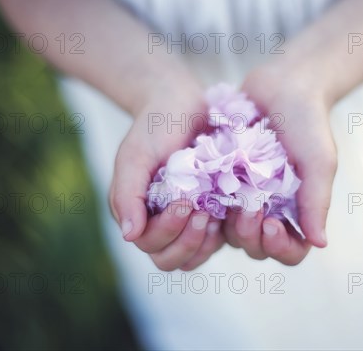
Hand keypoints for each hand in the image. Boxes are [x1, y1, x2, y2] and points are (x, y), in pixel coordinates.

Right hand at [109, 83, 224, 270]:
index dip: (167, 231)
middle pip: (171, 259)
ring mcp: (190, 220)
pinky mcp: (215, 212)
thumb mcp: (135, 156)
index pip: (149, 244)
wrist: (183, 102)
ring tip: (218, 213)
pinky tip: (236, 209)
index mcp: (139, 213)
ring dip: (207, 242)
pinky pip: (221, 238)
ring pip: (196, 255)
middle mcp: (162, 222)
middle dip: (188, 241)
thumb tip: (128, 236)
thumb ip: (127, 194)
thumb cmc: (154, 127)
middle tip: (203, 213)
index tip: (184, 202)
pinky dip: (228, 231)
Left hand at [222, 67, 337, 264]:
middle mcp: (270, 210)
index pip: (291, 251)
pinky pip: (211, 207)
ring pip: (231, 233)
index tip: (271, 223)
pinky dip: (209, 206)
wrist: (283, 85)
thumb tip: (320, 244)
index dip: (280, 247)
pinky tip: (206, 192)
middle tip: (249, 207)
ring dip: (230, 222)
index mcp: (297, 211)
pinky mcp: (221, 181)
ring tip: (229, 195)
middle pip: (257, 248)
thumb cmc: (308, 123)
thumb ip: (316, 201)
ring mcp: (243, 197)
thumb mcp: (319, 161)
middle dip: (252, 235)